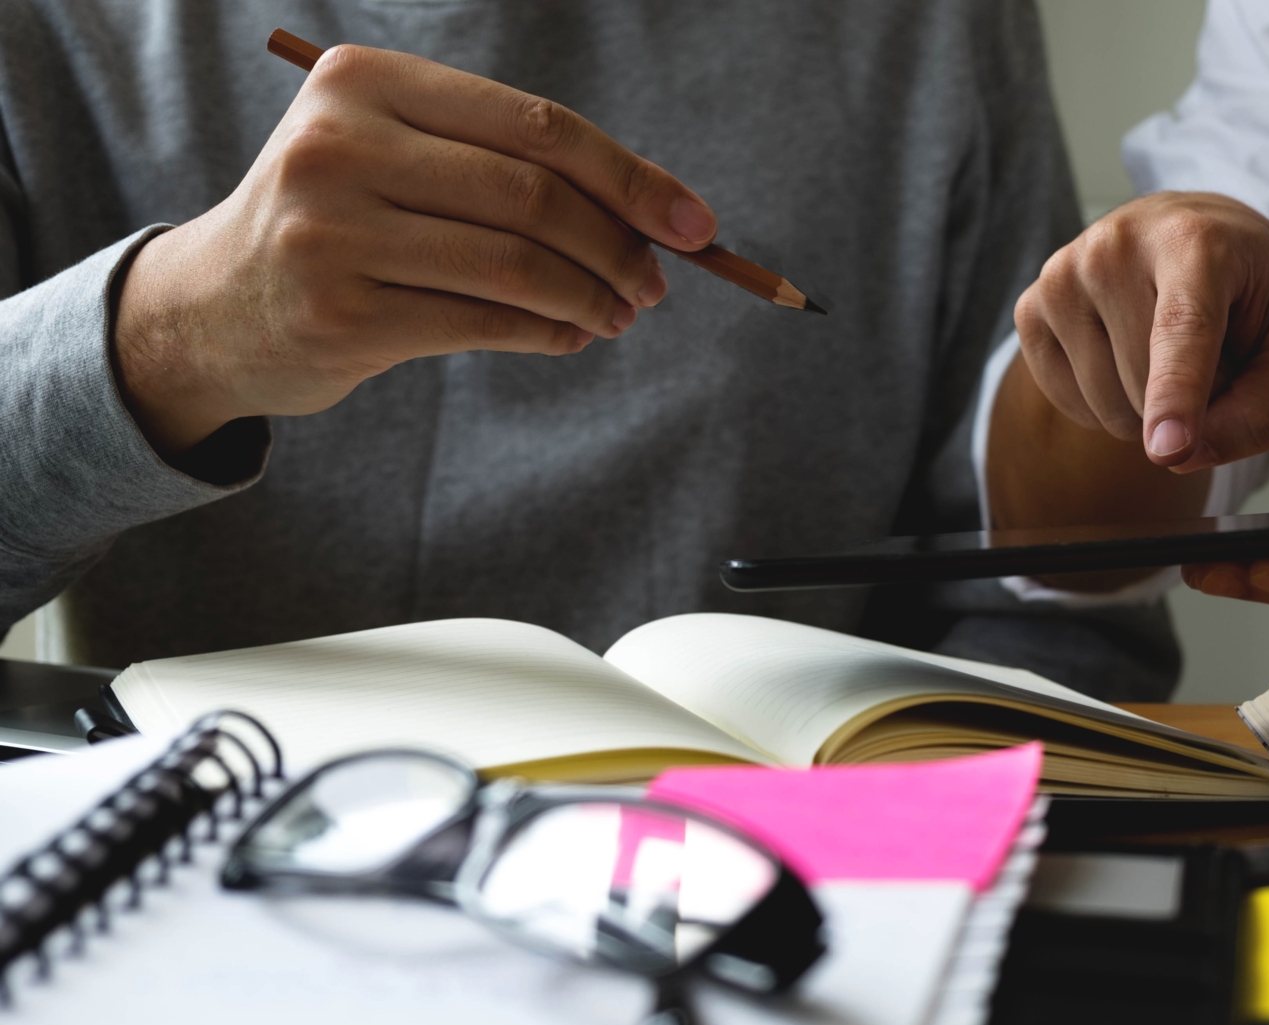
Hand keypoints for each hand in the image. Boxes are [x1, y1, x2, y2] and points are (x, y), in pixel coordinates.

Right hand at [114, 45, 718, 454]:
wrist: (210, 309)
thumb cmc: (339, 223)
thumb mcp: (396, 157)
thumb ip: (505, 165)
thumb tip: (656, 215)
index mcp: (364, 82)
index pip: (535, 125)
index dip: (631, 177)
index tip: (696, 225)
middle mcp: (339, 145)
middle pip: (532, 194)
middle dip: (618, 246)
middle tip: (655, 286)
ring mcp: (332, 232)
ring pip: (516, 265)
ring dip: (590, 297)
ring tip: (618, 316)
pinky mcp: (340, 314)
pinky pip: (485, 323)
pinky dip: (548, 333)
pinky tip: (569, 335)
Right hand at [1012, 191, 1268, 472]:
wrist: (1192, 235)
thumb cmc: (1249, 296)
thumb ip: (1260, 413)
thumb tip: (1178, 457)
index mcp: (1196, 242)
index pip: (1182, 330)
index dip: (1176, 395)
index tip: (1168, 449)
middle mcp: (1118, 247)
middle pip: (1145, 386)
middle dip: (1189, 405)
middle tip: (1211, 354)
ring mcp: (1065, 274)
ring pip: (1105, 405)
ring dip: (1146, 409)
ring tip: (1167, 352)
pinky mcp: (1032, 306)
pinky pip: (1067, 401)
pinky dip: (1104, 406)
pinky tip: (1125, 359)